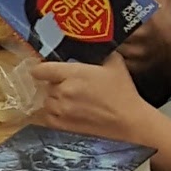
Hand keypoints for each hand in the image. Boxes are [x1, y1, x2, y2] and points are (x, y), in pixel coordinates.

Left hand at [31, 52, 162, 147]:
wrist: (128, 119)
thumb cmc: (123, 90)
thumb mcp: (114, 63)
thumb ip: (98, 53)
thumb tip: (91, 46)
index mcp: (73, 74)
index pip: (41, 70)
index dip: (41, 69)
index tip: (45, 70)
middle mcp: (62, 91)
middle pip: (47, 85)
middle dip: (56, 84)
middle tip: (71, 85)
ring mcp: (61, 110)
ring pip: (47, 101)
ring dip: (55, 99)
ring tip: (70, 99)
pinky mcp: (63, 125)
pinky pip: (47, 117)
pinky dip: (53, 113)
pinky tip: (65, 111)